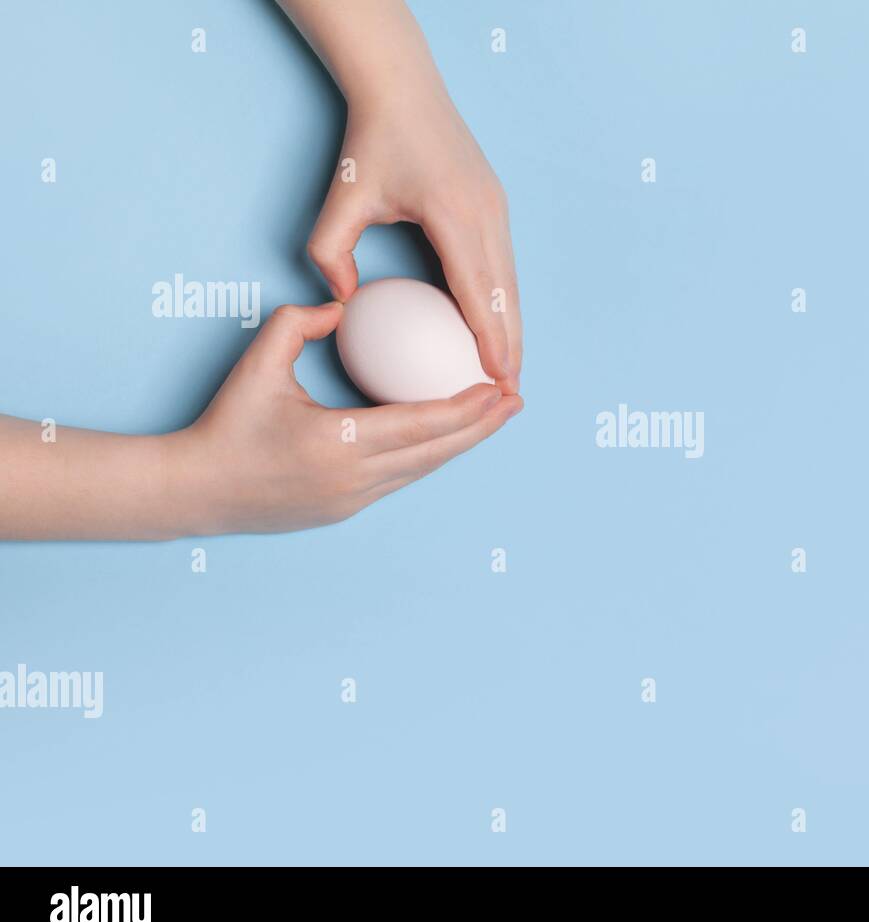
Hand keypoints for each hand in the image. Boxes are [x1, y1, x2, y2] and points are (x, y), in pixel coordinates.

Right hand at [171, 301, 521, 534]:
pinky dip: (430, 454)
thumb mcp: (258, 362)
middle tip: (514, 400)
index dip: (467, 408)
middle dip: (482, 427)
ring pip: (424, 468)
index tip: (497, 388)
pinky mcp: (348, 509)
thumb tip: (343, 307)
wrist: (196, 490)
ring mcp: (354, 499)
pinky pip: (402, 477)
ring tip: (492, 416)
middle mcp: (356, 478)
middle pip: (438, 452)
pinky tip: (447, 434)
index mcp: (339, 443)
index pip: (422, 424)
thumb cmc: (226, 423)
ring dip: (461, 443)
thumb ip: (299, 322)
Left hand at [307, 87, 522, 394]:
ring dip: (512, 326)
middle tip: (510, 392)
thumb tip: (343, 298)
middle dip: (511, 345)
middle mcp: (486, 214)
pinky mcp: (496, 205)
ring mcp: (497, 208)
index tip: (497, 378)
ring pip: (510, 282)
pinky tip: (497, 325)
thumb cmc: (371, 142)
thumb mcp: (343, 197)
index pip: (476, 291)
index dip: (490, 339)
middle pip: (505, 295)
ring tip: (509, 368)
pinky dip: (503, 301)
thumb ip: (331, 251)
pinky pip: (504, 264)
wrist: (403, 88)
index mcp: (453, 215)